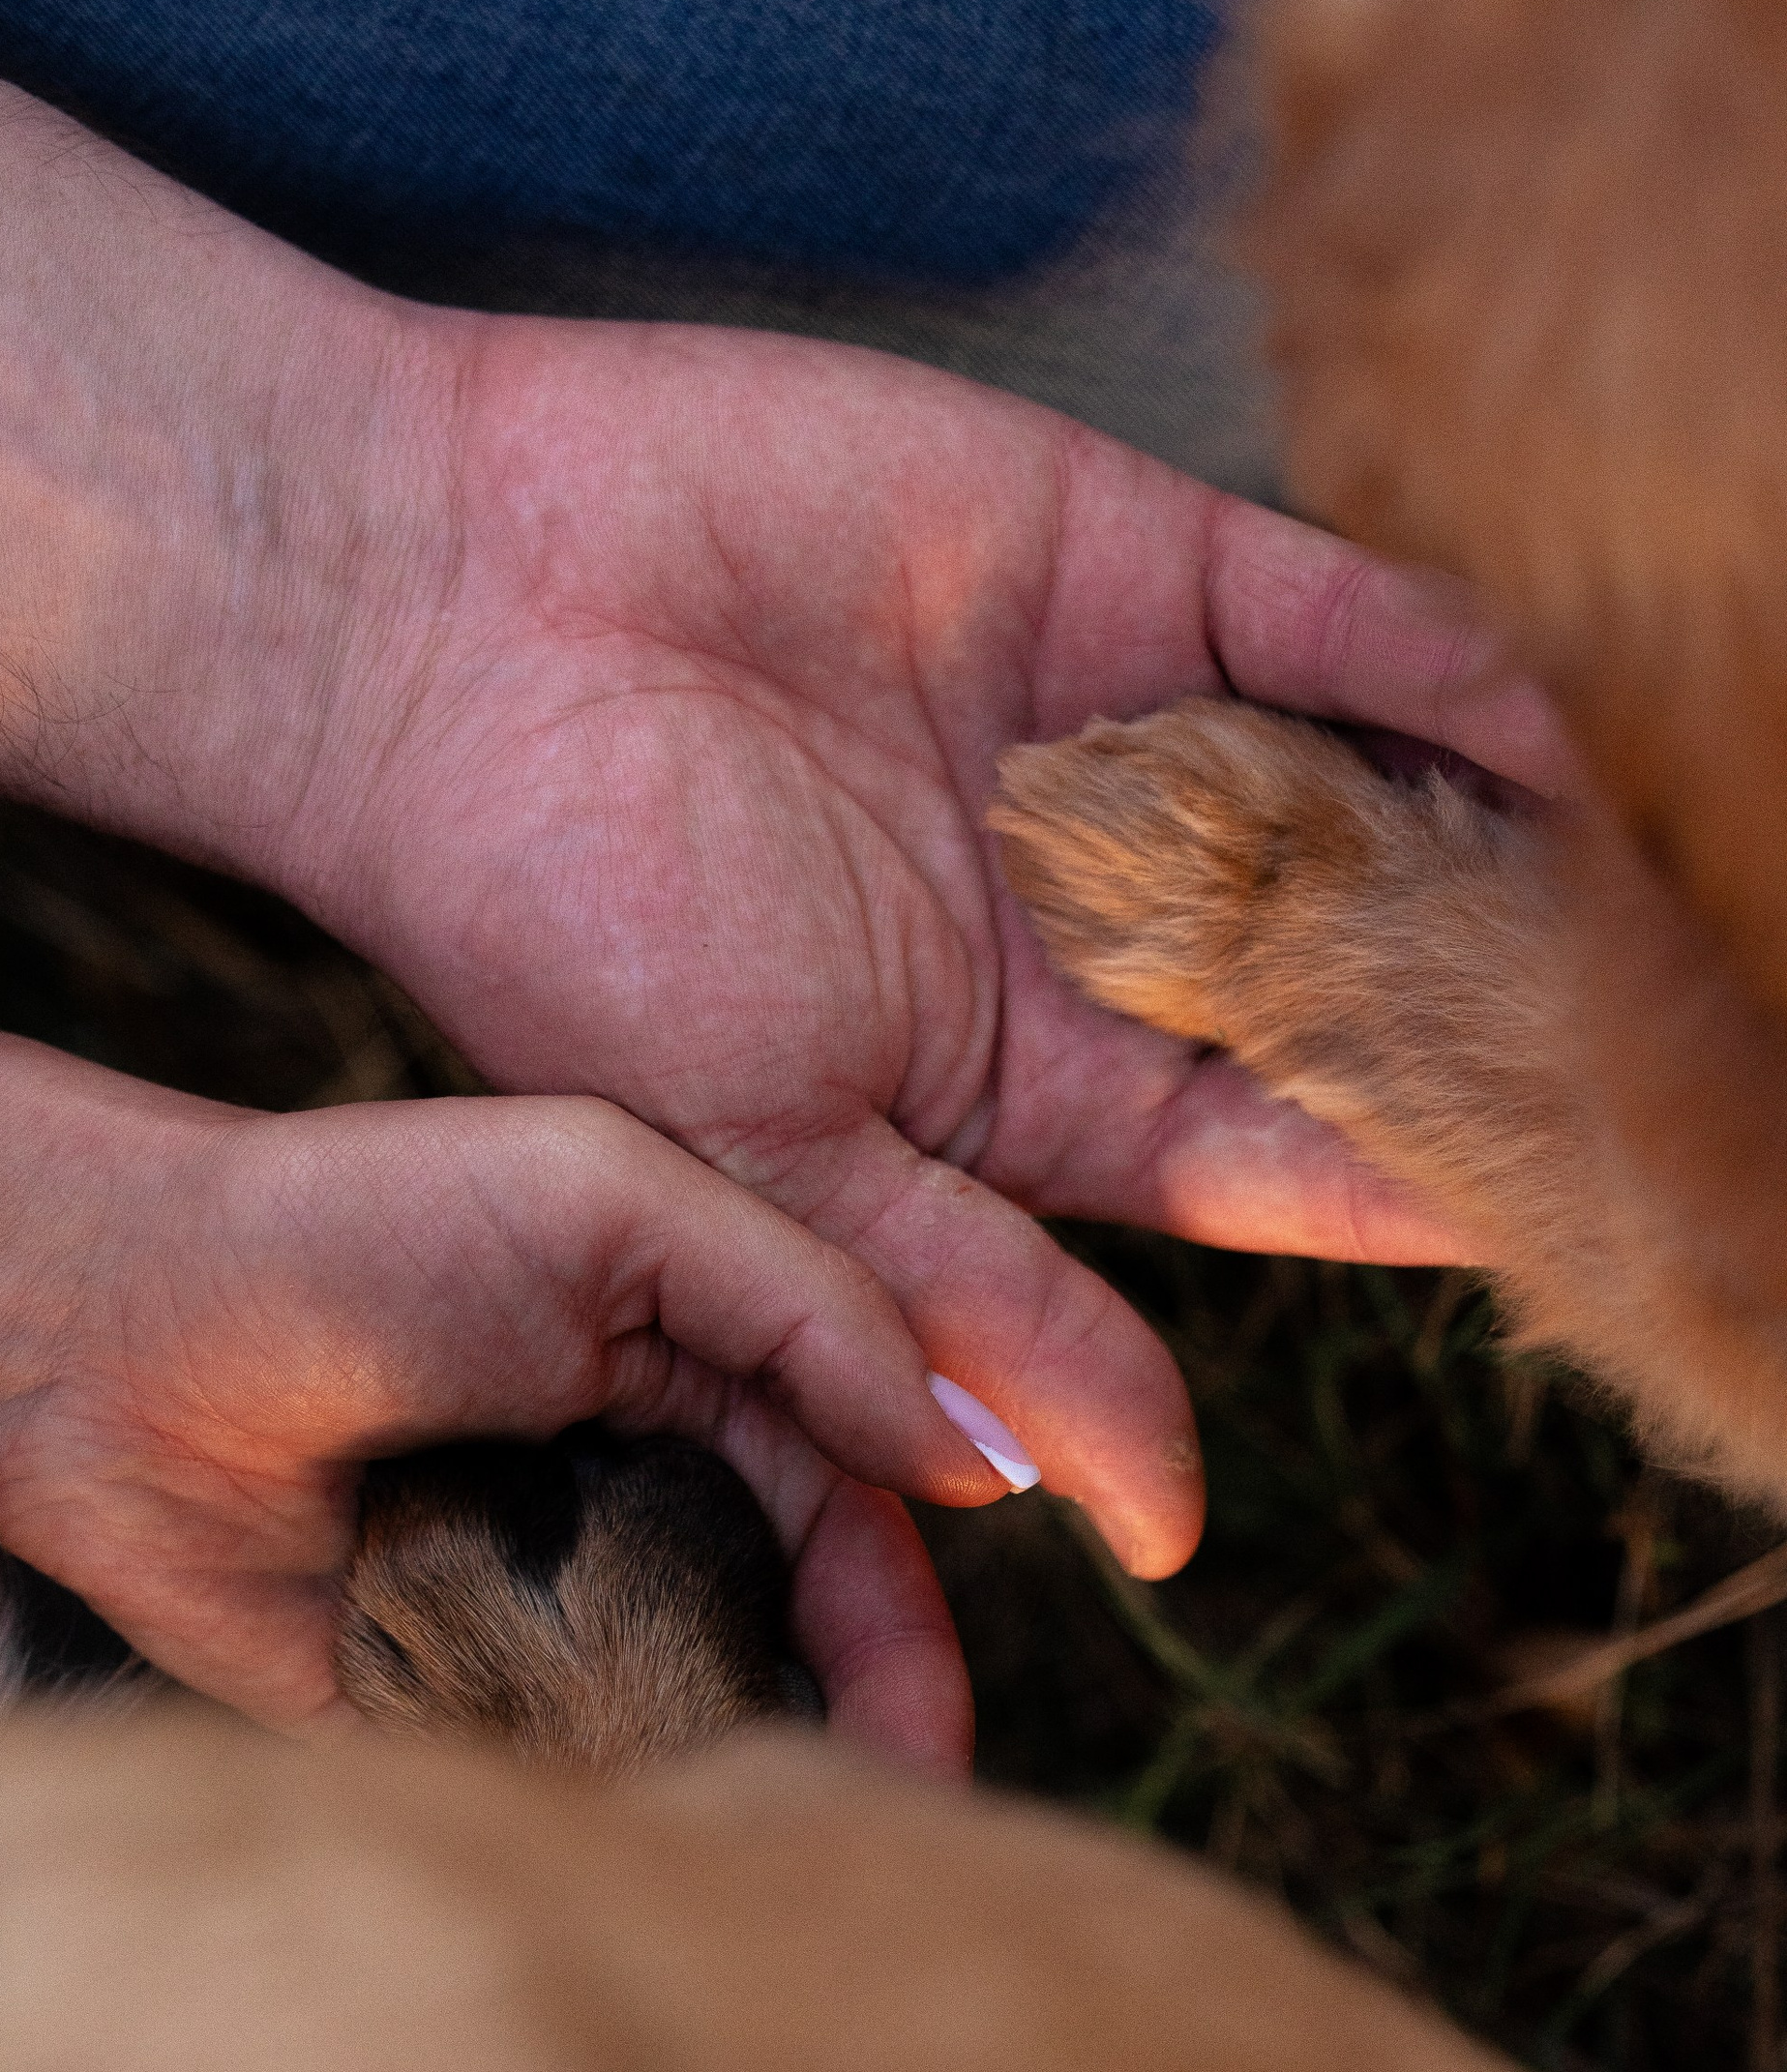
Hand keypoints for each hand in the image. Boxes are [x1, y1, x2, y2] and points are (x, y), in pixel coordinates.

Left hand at [0, 1012, 986, 1767]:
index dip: (908, 1620)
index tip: (937, 1729)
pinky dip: (598, 1822)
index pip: (852, 1516)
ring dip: (735, 1789)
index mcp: (695, 1378)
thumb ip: (793, 1298)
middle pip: (792, 1643)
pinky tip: (631, 1868)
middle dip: (853, 1736)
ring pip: (684, 1724)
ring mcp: (534, 1613)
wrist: (95, 1333)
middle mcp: (633, 1500)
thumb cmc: (348, 1225)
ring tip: (771, 1865)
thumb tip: (966, 1457)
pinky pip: (549, 1784)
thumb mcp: (601, 1193)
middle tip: (884, 1834)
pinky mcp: (427, 1709)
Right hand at [281, 313, 1569, 1582]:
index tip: (1551, 1213)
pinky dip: (1437, 666)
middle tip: (1636, 1057)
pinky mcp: (1118, 550)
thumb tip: (1139, 1521)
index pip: (1268, 1151)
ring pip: (1366, 786)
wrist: (435, 614)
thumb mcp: (766, 1154)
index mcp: (1016, 1072)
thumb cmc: (558, 914)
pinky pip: (1328, 609)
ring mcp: (1116, 723)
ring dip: (1487, 840)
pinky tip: (1533, 734)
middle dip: (1477, 1012)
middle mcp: (1090, 904)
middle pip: (1350, 971)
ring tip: (1625, 905)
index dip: (1407, 1180)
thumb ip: (970, 1305)